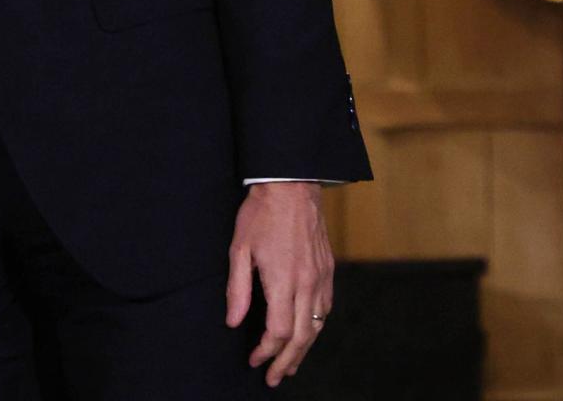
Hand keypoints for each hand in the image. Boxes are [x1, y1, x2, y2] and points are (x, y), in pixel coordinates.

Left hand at [225, 181, 332, 387]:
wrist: (292, 184)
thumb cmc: (261, 213)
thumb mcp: (240, 248)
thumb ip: (237, 288)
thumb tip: (234, 322)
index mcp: (284, 280)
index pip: (279, 331)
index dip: (266, 351)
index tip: (254, 360)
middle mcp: (307, 282)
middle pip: (302, 336)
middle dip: (287, 361)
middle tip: (274, 378)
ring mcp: (321, 276)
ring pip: (318, 325)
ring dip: (304, 349)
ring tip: (291, 365)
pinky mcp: (328, 268)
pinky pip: (327, 307)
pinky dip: (317, 326)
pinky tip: (308, 333)